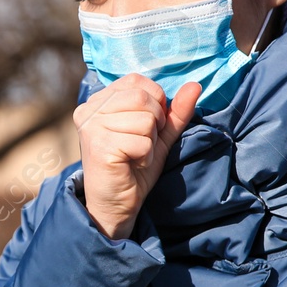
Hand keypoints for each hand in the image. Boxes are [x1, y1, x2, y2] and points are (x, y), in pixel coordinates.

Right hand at [72, 73, 199, 239]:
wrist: (117, 205)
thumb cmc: (134, 168)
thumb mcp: (158, 135)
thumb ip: (174, 111)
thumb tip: (196, 85)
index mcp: (99, 101)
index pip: (136, 81)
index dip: (153, 103)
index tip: (144, 128)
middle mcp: (89, 110)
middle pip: (143, 98)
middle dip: (154, 123)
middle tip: (140, 144)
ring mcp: (91, 127)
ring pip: (145, 120)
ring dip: (149, 143)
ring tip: (134, 156)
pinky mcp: (99, 146)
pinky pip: (141, 142)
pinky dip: (145, 157)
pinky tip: (131, 165)